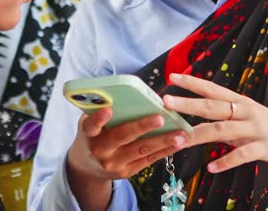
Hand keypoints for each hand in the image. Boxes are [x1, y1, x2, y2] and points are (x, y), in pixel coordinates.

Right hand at [65, 107, 187, 209]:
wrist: (88, 166)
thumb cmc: (94, 135)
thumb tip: (129, 94)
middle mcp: (100, 150)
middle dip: (143, 127)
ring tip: (180, 134)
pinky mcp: (126, 172)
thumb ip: (103, 111)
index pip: (91, 125)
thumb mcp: (90, 122)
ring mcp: (114, 163)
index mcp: (89, 134)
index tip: (108, 110)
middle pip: (122, 136)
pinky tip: (177, 143)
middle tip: (160, 118)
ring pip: (141, 150)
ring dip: (163, 141)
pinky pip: (148, 160)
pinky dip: (164, 151)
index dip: (99, 118)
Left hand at [162, 73, 267, 174]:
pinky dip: (226, 161)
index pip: (213, 89)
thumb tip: (201, 121)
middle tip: (166, 101)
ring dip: (199, 135)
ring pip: (222, 130)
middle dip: (188, 103)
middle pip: (213, 105)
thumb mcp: (249, 121)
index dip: (192, 83)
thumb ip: (227, 121)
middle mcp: (247, 111)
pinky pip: (242, 154)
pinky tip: (211, 167)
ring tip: (179, 141)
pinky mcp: (266, 147)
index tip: (172, 77)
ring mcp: (257, 129)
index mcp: (241, 102)